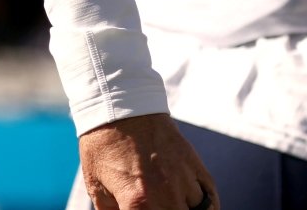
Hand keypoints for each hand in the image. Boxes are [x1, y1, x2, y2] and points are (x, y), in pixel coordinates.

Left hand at [79, 113, 216, 209]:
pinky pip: (210, 195)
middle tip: (156, 205)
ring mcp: (183, 178)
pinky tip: (197, 208)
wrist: (116, 106)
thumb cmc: (102, 144)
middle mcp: (166, 194)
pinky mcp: (193, 163)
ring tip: (174, 204)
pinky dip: (208, 206)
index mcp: (138, 203)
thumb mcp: (95, 183)